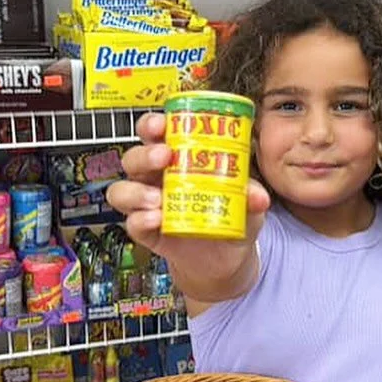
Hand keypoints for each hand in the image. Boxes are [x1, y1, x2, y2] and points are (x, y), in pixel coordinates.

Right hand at [107, 112, 270, 297]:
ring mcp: (148, 205)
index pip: (156, 134)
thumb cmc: (231, 217)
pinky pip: (132, 223)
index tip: (162, 124)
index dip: (152, 125)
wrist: (227, 257)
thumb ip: (250, 194)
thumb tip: (257, 195)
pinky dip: (140, 220)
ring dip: (136, 191)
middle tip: (164, 157)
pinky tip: (156, 219)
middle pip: (134, 157)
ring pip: (123, 189)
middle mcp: (157, 178)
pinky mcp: (147, 231)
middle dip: (145, 154)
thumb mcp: (246, 202)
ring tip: (157, 199)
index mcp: (177, 158)